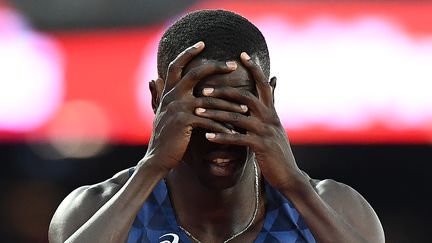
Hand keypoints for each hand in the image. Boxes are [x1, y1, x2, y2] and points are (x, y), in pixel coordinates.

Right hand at [144, 42, 247, 172]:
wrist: (157, 158)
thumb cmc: (165, 136)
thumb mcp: (162, 112)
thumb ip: (159, 95)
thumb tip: (153, 79)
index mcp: (169, 92)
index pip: (176, 65)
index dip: (188, 52)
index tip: (202, 43)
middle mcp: (172, 96)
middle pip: (195, 73)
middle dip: (216, 67)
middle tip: (233, 64)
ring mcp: (178, 108)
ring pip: (209, 101)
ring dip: (229, 105)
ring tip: (245, 108)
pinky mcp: (184, 122)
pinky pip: (209, 121)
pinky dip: (223, 127)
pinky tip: (234, 132)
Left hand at [194, 52, 304, 190]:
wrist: (289, 175)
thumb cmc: (277, 150)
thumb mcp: (274, 125)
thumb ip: (270, 104)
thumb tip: (273, 81)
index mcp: (271, 111)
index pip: (263, 84)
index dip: (254, 68)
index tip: (241, 54)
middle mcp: (270, 117)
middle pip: (246, 97)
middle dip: (224, 91)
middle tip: (204, 88)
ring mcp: (266, 131)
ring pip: (238, 117)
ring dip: (216, 113)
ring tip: (198, 110)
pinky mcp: (261, 146)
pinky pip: (238, 139)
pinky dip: (222, 136)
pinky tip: (208, 136)